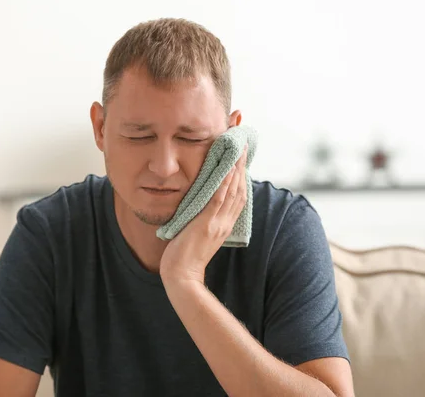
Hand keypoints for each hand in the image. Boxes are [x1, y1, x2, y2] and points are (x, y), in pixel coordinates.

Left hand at [160, 146, 247, 284]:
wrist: (181, 277)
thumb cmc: (184, 257)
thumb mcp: (198, 234)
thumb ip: (203, 220)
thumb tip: (198, 204)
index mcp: (224, 225)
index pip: (238, 197)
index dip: (240, 177)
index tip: (240, 159)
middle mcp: (225, 223)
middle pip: (239, 190)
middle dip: (241, 167)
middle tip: (243, 146)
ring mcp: (217, 224)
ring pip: (231, 191)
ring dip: (235, 169)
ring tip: (237, 150)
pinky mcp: (206, 225)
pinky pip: (218, 200)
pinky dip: (223, 183)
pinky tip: (225, 169)